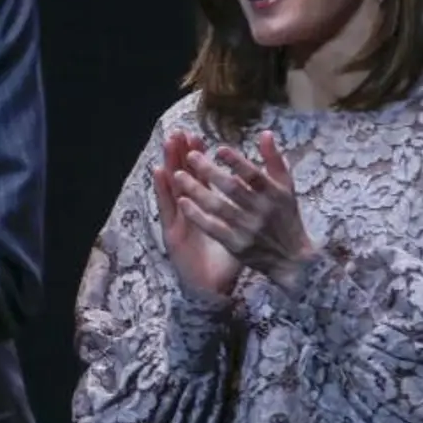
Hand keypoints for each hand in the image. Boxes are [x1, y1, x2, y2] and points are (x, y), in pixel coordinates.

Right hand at [152, 131, 242, 297]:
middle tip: (180, 132)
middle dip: (183, 155)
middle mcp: (191, 213)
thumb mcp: (245, 231)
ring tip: (168, 143)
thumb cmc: (230, 262)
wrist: (213, 290)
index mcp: (209, 211)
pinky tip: (159, 171)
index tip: (200, 137)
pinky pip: (167, 207)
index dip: (200, 158)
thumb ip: (251, 211)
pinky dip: (162, 189)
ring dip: (170, 163)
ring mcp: (179, 221)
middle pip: (185, 177)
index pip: (203, 179)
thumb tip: (262, 191)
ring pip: (173, 187)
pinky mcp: (171, 232)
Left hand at [169, 130, 317, 289]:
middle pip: (232, 189)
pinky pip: (213, 228)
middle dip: (209, 171)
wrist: (292, 259)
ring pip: (218, 207)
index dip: (237, 162)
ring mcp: (248, 229)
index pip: (254, 175)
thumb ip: (274, 159)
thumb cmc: (286, 216)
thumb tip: (264, 133)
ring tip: (178, 175)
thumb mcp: (286, 187)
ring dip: (196, 190)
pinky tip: (182, 202)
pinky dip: (197, 215)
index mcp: (275, 194)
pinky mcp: (236, 245)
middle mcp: (261, 211)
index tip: (219, 148)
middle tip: (190, 156)